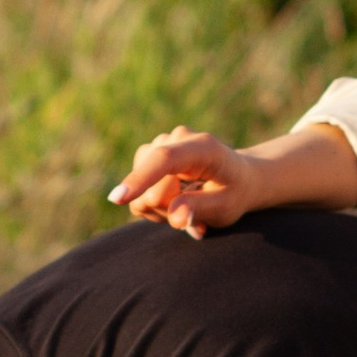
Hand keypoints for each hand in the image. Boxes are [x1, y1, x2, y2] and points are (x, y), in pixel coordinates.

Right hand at [110, 127, 262, 236]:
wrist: (238, 177)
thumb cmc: (235, 192)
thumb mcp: (226, 207)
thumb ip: (200, 210)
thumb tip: (175, 217)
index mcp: (203, 147)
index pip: (164, 159)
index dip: (140, 179)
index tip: (117, 199)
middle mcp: (177, 138)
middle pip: (150, 183)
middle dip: (166, 208)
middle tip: (197, 218)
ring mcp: (160, 144)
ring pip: (140, 190)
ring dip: (161, 208)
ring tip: (188, 207)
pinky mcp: (149, 154)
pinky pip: (138, 193)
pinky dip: (154, 206)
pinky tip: (176, 202)